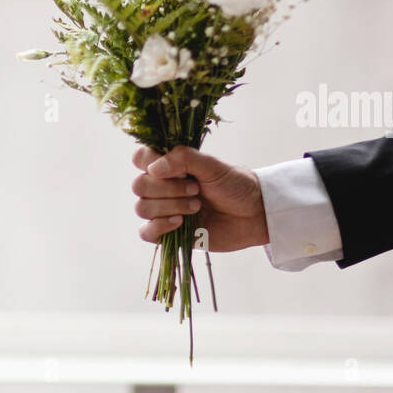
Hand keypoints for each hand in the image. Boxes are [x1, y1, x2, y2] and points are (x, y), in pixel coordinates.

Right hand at [131, 144, 269, 251]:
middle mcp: (162, 187)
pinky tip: (180, 223)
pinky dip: (160, 227)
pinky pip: (145, 233)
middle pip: (139, 186)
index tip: (174, 169)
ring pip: (142, 208)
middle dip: (167, 189)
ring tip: (197, 206)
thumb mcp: (213, 166)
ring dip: (170, 206)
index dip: (149, 163)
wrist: (253, 214)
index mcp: (169, 166)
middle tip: (196, 190)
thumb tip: (154, 168)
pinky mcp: (167, 233)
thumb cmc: (235, 185)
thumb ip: (184, 159)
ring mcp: (163, 210)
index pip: (140, 159)